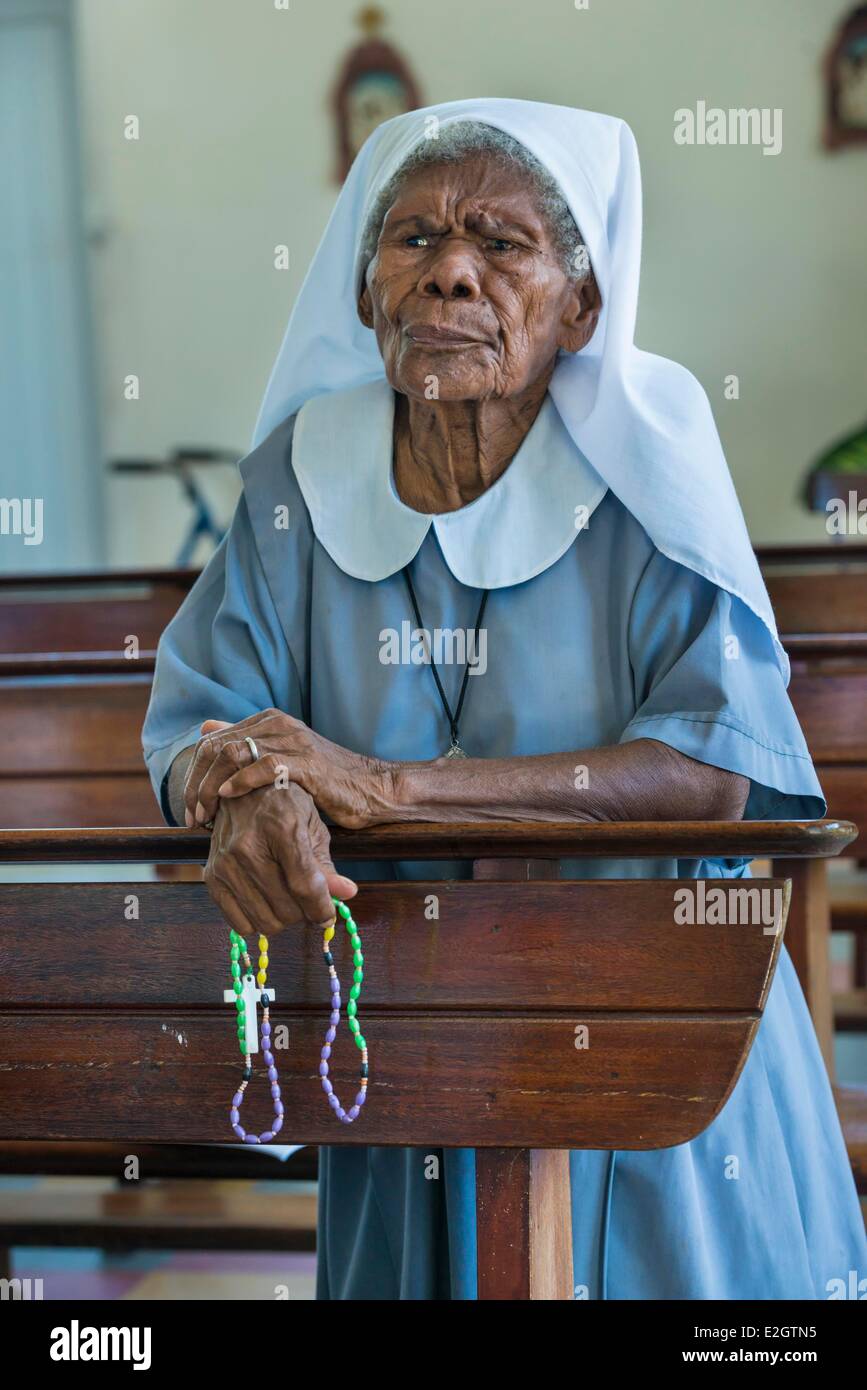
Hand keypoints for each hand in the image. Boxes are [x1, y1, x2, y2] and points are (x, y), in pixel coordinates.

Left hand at [184, 709, 395, 829]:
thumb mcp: (281, 759)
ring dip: (211, 788)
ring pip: (232, 754)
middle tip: (192, 818)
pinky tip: (229, 799)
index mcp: (268, 722)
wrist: (371, 788)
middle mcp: (278, 725)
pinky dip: (240, 782)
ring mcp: (292, 741)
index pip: (212, 741)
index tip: (191, 808)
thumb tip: (204, 728)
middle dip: (196, 785)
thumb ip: (245, 743)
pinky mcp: (307, 761)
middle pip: (216, 747)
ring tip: (206, 816)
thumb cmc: (325, 781)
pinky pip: (264, 765)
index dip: (194, 776)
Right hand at [204, 780, 356, 937]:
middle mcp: (249, 847)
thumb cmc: (284, 808)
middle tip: (305, 898)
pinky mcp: (212, 877)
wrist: (241, 792)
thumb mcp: (312, 827)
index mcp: (282, 829)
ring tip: (286, 898)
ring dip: (282, 918)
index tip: (328, 916)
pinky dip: (258, 921)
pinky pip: (240, 924)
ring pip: (266, 922)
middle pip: (287, 909)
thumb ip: (327, 865)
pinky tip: (264, 902)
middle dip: (304, 912)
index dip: (321, 909)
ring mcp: (226, 863)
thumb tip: (347, 893)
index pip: (305, 885)